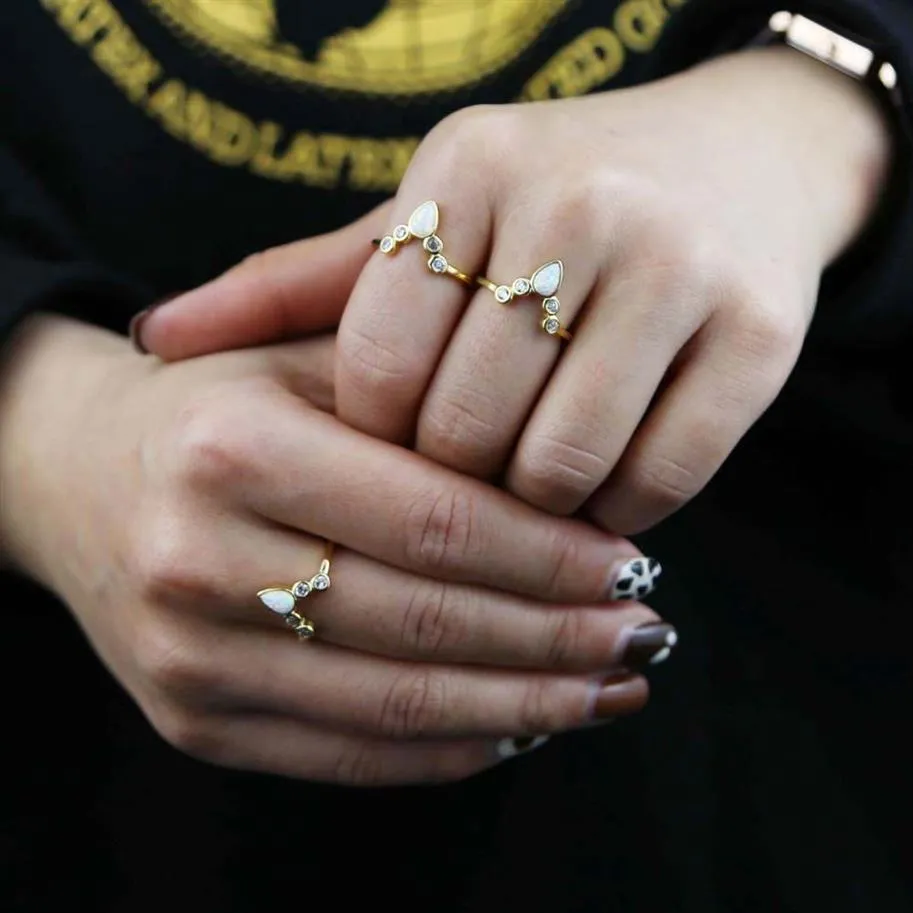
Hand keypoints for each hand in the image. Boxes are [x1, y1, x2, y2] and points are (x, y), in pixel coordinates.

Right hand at [0, 316, 671, 785]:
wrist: (75, 473)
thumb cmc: (214, 401)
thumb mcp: (303, 357)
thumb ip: (420, 399)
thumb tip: (565, 488)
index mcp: (234, 447)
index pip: (437, 521)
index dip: (550, 554)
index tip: (630, 561)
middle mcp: (198, 559)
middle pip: (428, 624)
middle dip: (558, 637)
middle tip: (646, 630)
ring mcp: (188, 658)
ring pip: (399, 706)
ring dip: (526, 705)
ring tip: (611, 686)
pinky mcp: (191, 721)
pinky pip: (349, 754)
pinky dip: (452, 747)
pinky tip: (523, 723)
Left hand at [136, 47, 890, 533]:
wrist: (739, 158)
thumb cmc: (552, 205)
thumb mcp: (427, 222)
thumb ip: (297, 285)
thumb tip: (155, 337)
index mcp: (469, 167)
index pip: (378, 366)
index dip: (379, 443)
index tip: (403, 456)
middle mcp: (575, 205)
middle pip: (466, 429)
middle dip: (456, 489)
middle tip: (469, 492)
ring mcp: (677, 266)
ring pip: (561, 466)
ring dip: (536, 514)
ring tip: (531, 494)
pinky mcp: (759, 332)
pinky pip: (662, 477)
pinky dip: (623, 513)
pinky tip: (607, 494)